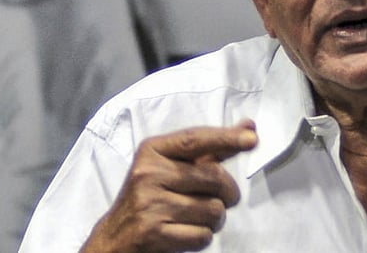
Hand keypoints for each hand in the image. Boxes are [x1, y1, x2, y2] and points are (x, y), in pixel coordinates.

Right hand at [80, 120, 257, 252]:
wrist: (114, 239)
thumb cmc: (151, 198)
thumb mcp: (171, 167)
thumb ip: (210, 149)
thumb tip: (248, 128)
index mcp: (152, 151)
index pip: (195, 139)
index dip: (226, 137)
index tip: (252, 138)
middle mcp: (148, 173)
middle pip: (214, 178)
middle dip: (227, 193)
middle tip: (219, 199)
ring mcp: (149, 203)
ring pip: (213, 209)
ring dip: (215, 219)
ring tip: (196, 218)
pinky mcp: (152, 233)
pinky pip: (202, 235)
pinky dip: (201, 237)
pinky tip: (185, 233)